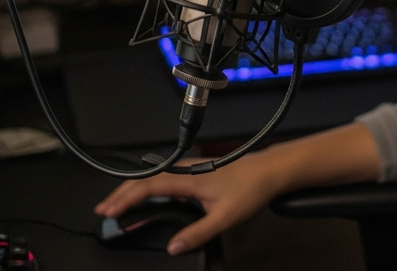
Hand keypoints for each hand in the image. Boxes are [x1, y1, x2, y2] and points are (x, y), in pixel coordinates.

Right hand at [94, 122, 380, 254]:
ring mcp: (193, 171)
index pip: (149, 187)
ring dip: (136, 191)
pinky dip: (152, 190)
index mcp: (189, 179)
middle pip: (147, 179)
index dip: (126, 198)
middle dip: (123, 193)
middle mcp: (188, 171)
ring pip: (157, 178)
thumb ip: (197, 233)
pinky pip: (168, 180)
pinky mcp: (199, 174)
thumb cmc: (251, 189)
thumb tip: (173, 246)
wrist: (271, 171)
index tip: (108, 210)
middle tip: (104, 209)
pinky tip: (151, 202)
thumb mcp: (225, 217)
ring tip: (121, 206)